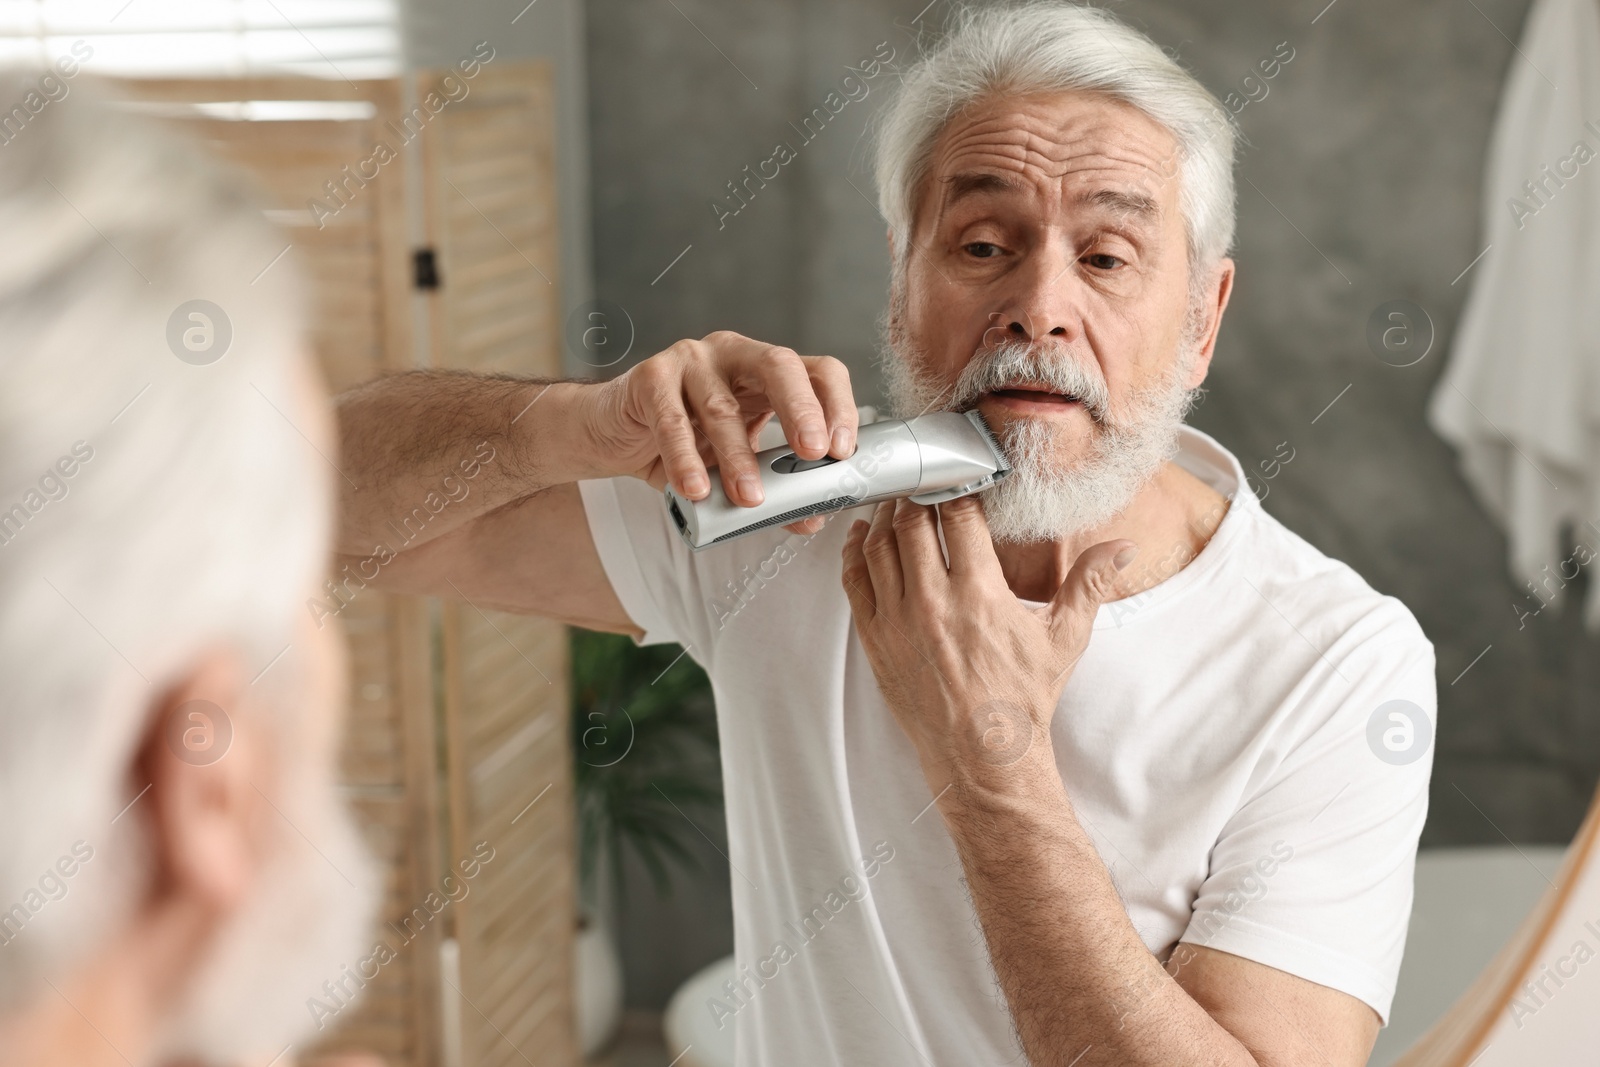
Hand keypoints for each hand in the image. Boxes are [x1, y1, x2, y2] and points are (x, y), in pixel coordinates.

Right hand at [584, 330, 857, 532]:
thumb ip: (772, 489)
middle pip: (780, 366)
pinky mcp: (651, 377)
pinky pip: (672, 421)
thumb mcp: (736, 465)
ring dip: (739, 457)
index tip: (842, 452)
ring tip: (749, 499)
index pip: (818, 372)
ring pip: (722, 406)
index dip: (837, 406)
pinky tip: (697, 489)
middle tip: (813, 454)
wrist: (612, 433)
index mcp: (767, 372)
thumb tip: (810, 519)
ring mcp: (692, 360)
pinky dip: (686, 459)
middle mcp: (735, 355)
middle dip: (802, 410)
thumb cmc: (683, 443)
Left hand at [840, 496, 1135, 798]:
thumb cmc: (1022, 700)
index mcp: (979, 594)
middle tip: (923, 479)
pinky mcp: (874, 641)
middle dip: (917, 494)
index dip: (957, 486)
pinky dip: (855, 552)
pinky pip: (854, 582)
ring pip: (879, 547)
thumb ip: (1089, 584)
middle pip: (913, 523)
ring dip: (886, 516)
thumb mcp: (1063, 640)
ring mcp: (897, 621)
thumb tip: (1123, 547)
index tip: (960, 474)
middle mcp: (932, 602)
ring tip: (896, 500)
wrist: (983, 758)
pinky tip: (862, 536)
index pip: (959, 516)